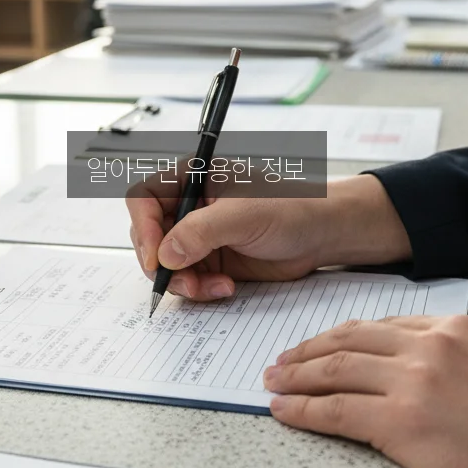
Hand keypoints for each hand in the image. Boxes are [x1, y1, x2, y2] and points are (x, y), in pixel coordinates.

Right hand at [127, 173, 410, 300]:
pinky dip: (200, 290)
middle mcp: (190, 205)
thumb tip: (165, 254)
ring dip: (184, 282)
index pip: (145, 199)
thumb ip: (200, 232)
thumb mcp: (243, 215)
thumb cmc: (293, 207)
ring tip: (212, 287)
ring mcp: (199, 234)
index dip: (144, 229)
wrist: (323, 233)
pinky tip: (224, 288)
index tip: (156, 258)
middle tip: (183, 281)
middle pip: (150, 236)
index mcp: (192, 177)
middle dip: (163, 263)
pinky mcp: (211, 260)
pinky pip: (188, 280)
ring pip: (166, 263)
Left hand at [263, 314, 467, 467]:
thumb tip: (403, 369)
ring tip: (276, 384)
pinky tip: (285, 411)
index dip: (341, 337)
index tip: (322, 348)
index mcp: (455, 330)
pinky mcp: (399, 423)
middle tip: (284, 362)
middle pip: (350, 340)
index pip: (380, 326)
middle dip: (309, 352)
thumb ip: (450, 358)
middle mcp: (431, 347)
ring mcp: (413, 382)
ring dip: (297, 377)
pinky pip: (335, 410)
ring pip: (336, 370)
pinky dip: (303, 409)